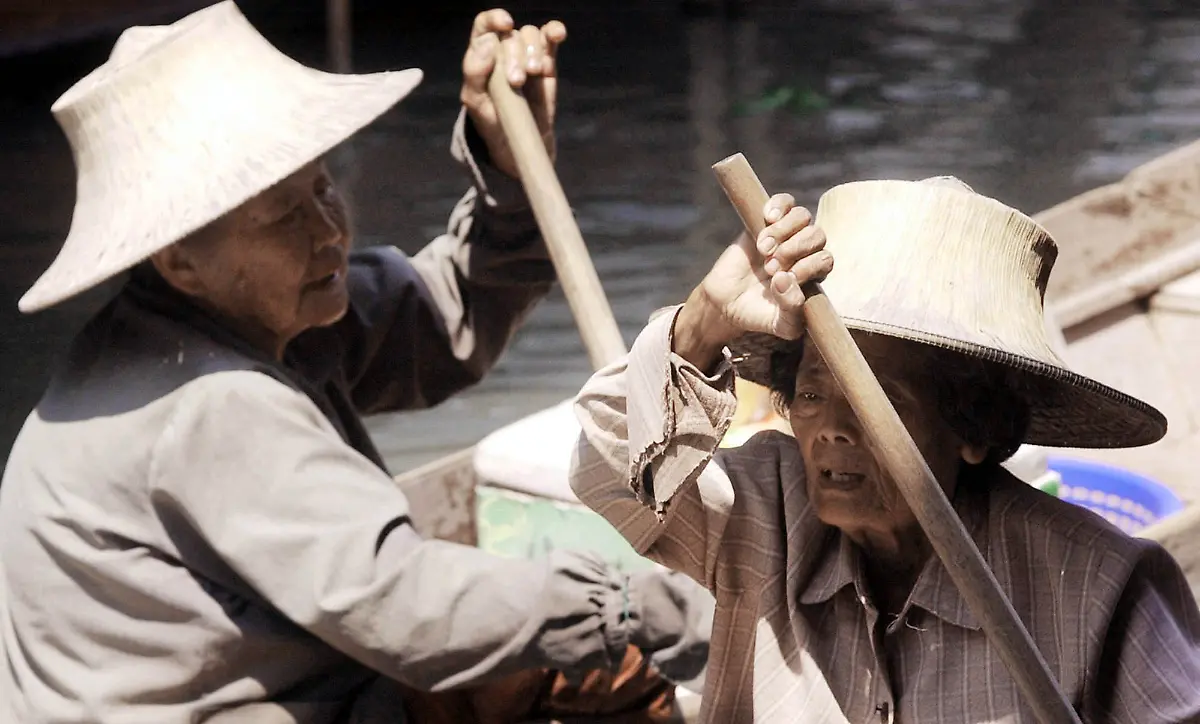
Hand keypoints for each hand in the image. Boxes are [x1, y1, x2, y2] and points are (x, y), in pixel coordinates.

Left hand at [460, 9, 566, 179]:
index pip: (484, 25)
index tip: (504, 25)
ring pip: (531, 35)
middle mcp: (503, 50)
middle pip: (511, 35)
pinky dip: (554, 32)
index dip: (494, 19)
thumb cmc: (491, 121)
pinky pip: (551, 40)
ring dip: (533, 51)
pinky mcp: (547, 65)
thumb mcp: (474, 101)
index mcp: (482, 55)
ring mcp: (526, 56)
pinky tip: (557, 35)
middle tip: (516, 81)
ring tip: (533, 73)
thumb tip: (488, 42)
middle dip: (514, 55)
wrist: (518, 145)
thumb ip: (474, 71)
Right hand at [674, 194, 832, 369]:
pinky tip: (767, 219)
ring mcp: (786, 235)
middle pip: (817, 235)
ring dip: (783, 231)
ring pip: (802, 217)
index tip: (779, 279)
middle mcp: (804, 252)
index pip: (824, 259)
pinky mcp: (766, 223)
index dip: (806, 266)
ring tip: (763, 249)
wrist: (726, 304)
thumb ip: (792, 311)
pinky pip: (784, 202)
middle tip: (770, 267)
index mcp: (813, 274)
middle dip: (794, 249)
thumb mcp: (780, 325)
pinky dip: (779, 207)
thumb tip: (787, 279)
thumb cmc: (759, 315)